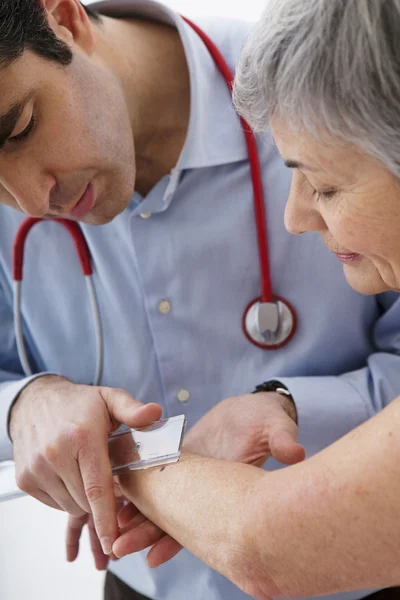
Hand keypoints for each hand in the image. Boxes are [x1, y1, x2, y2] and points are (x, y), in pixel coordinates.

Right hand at [10, 375, 161, 554]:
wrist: (35, 401)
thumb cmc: (79, 404)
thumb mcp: (109, 399)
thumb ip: (133, 410)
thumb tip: (156, 413)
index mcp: (82, 436)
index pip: (97, 488)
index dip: (106, 519)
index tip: (112, 543)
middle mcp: (55, 454)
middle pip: (85, 501)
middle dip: (101, 503)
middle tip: (112, 485)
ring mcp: (37, 468)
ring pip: (69, 505)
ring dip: (84, 500)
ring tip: (89, 474)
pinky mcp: (25, 479)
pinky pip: (54, 503)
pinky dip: (67, 497)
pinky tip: (73, 475)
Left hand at [112, 392, 305, 565]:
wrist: (257, 408)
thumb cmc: (268, 418)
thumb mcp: (276, 425)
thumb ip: (282, 438)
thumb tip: (295, 452)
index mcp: (225, 488)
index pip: (198, 523)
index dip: (174, 542)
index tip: (151, 559)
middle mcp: (207, 490)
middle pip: (173, 519)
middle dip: (146, 534)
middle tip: (116, 548)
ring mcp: (194, 478)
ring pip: (163, 503)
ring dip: (139, 514)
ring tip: (111, 526)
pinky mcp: (184, 462)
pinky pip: (160, 478)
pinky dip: (141, 486)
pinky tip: (119, 491)